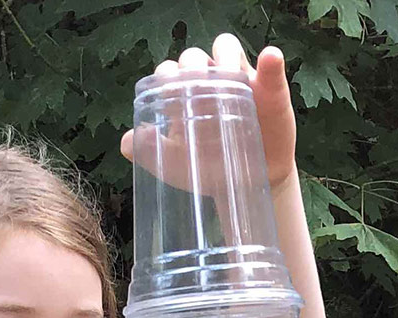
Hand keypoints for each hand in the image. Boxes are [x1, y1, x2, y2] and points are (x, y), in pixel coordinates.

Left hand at [120, 33, 296, 192]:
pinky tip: (267, 60)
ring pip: (227, 49)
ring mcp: (240, 82)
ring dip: (223, 57)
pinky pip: (271, 67)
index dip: (166, 77)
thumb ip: (149, 152)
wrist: (242, 188)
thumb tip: (126, 141)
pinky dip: (270, 61)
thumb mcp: (173, 165)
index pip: (171, 70)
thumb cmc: (206, 170)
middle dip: (189, 67)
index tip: (166, 99)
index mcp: (185, 95)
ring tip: (225, 78)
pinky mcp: (269, 91)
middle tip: (191, 92)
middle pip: (195, 57)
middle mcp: (209, 82)